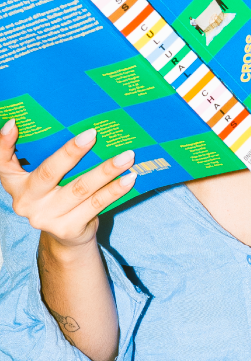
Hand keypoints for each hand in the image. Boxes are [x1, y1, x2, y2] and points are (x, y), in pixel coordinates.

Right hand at [0, 121, 135, 250]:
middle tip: (93, 134)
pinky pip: (96, 204)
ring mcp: (47, 217)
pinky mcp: (68, 228)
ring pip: (80, 189)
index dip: (4, 143)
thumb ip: (35, 156)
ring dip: (106, 170)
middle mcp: (26, 202)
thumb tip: (28, 124)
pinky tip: (129, 178)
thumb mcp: (38, 179)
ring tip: (127, 156)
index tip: (14, 124)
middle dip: (71, 152)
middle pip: (49, 173)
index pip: (2, 162)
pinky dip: (114, 190)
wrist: (66, 236)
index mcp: (15, 184)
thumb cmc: (54, 196)